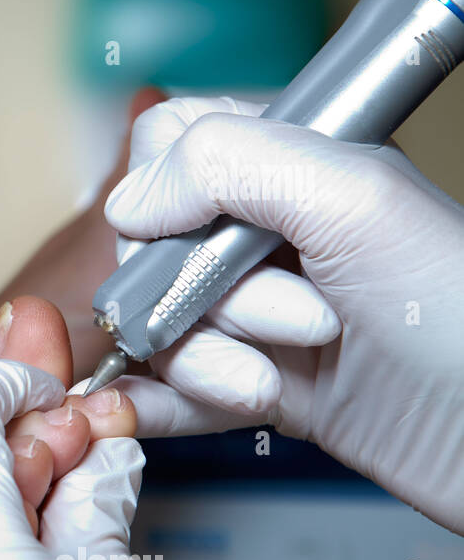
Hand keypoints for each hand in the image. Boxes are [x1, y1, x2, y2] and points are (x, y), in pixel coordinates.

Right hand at [104, 97, 463, 532]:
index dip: (165, 194)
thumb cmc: (458, 316)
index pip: (169, 145)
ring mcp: (256, 309)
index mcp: (295, 161)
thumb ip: (229, 166)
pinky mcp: (252, 378)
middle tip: (296, 318)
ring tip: (272, 382)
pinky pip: (167, 387)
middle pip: (151, 247)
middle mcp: (268, 231)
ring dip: (204, 360)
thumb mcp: (352, 201)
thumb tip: (128, 199)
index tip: (201, 236)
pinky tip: (158, 413)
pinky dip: (160, 403)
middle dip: (204, 296)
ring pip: (159, 323)